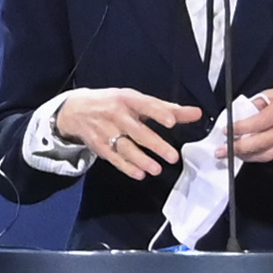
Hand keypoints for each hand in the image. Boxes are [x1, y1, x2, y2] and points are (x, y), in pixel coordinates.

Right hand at [51, 87, 204, 182]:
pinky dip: (126, 167)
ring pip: (125, 147)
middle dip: (155, 144)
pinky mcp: (100, 146)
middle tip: (172, 156)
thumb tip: (196, 113)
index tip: (171, 122)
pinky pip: (114, 158)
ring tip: (157, 169)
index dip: (158, 113)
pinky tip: (139, 174)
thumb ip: (167, 109)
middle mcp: (116, 115)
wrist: (76, 110)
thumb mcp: (137, 100)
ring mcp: (106, 131)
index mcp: (128, 99)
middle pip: (137, 131)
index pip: (145, 105)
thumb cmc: (114, 103)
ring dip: (141, 159)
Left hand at [224, 85, 272, 166]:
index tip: (227, 129)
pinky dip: (258, 156)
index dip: (242, 128)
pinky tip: (246, 154)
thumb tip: (249, 106)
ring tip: (230, 155)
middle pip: (262, 142)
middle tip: (221, 150)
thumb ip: (266, 97)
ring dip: (246, 156)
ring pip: (267, 154)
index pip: (261, 121)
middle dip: (239, 148)